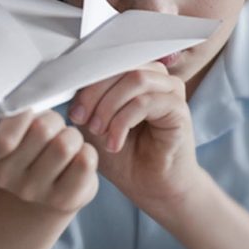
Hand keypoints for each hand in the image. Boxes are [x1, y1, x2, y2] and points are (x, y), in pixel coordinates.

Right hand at [0, 111, 98, 215]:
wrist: (37, 193)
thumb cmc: (25, 145)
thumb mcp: (8, 126)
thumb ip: (14, 111)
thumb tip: (33, 95)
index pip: (3, 138)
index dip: (21, 116)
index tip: (30, 109)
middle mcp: (6, 178)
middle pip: (42, 130)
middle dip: (53, 119)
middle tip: (52, 126)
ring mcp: (34, 192)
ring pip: (65, 144)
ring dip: (72, 135)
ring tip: (65, 141)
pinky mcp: (64, 200)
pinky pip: (85, 161)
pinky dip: (86, 150)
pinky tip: (77, 156)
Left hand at [70, 62, 206, 214]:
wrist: (149, 187)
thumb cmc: (123, 155)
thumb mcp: (93, 123)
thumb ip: (86, 99)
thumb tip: (69, 79)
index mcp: (134, 73)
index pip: (107, 61)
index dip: (86, 81)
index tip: (73, 112)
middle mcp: (155, 76)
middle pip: (121, 65)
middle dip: (95, 94)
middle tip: (82, 122)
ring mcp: (170, 90)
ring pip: (135, 78)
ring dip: (109, 106)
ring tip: (99, 132)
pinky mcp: (179, 108)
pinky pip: (146, 101)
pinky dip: (123, 121)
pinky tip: (114, 143)